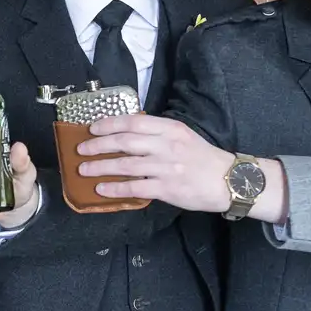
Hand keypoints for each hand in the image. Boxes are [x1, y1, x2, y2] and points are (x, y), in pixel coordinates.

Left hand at [74, 114, 234, 212]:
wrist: (229, 180)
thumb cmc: (203, 158)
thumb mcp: (183, 136)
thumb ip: (158, 133)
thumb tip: (127, 134)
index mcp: (170, 128)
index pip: (133, 121)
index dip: (109, 124)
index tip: (92, 128)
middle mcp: (166, 145)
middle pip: (124, 141)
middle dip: (98, 145)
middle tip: (81, 149)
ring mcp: (166, 167)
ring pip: (124, 164)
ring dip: (100, 167)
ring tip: (84, 170)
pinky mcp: (166, 189)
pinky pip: (134, 187)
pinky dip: (114, 188)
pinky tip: (101, 189)